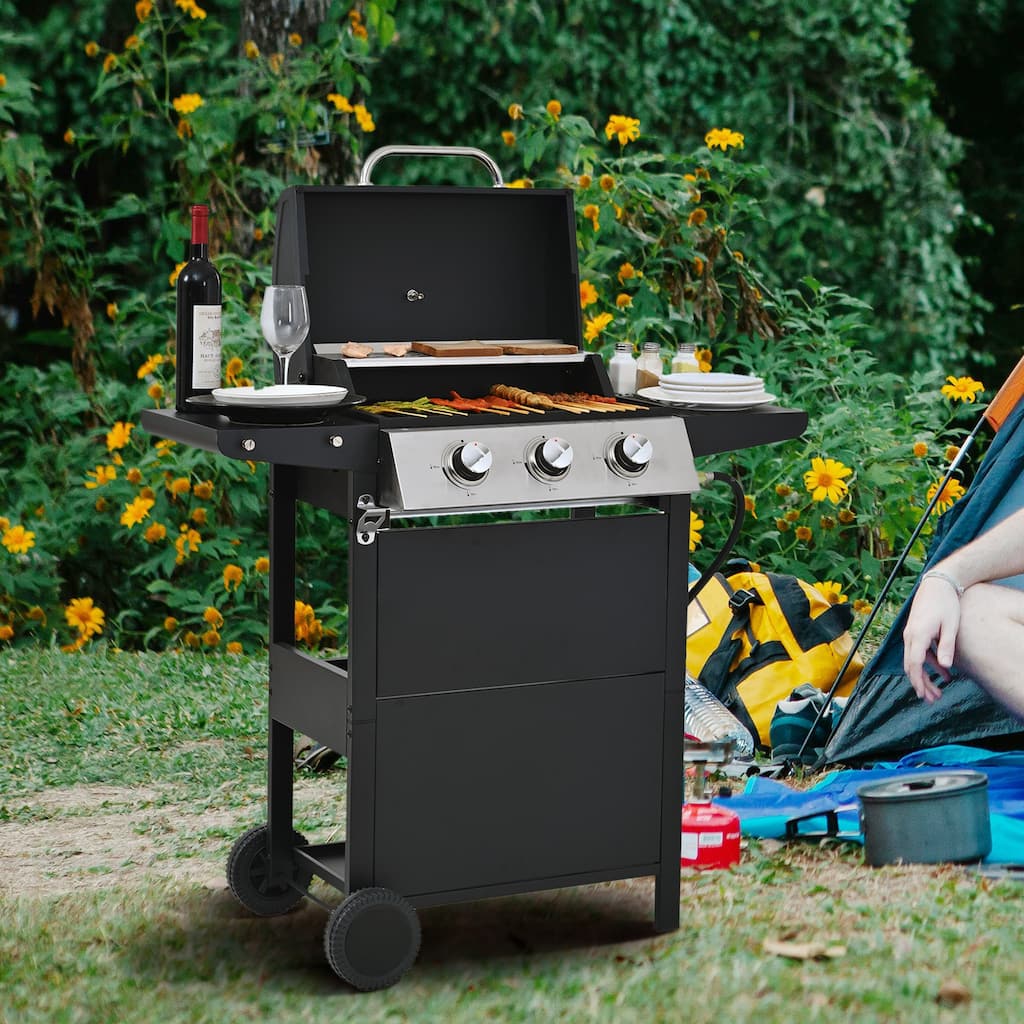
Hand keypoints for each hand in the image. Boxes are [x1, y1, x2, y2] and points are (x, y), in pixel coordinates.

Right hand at [902, 575, 961, 702]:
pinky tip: (943, 671)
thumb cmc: (945, 603)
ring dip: (924, 676)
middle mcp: (910, 636)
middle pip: (910, 665)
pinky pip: (918, 652)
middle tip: (932, 699)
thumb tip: (946, 667)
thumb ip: (946, 647)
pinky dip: (928, 664)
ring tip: (938, 690)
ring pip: (913, 660)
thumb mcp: (950, 626)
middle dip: (921, 684)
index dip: (918, 681)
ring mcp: (911, 633)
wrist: (937, 584)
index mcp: (917, 635)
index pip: (913, 664)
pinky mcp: (915, 631)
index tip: (924, 695)